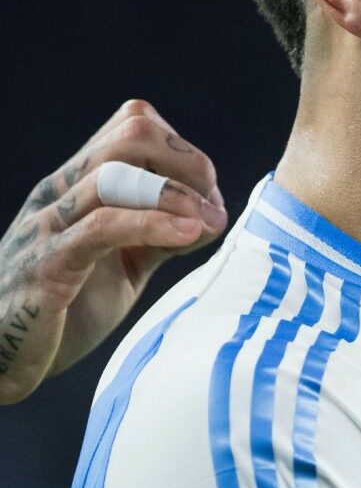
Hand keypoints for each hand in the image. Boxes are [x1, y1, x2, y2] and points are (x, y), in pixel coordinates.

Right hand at [0, 100, 226, 403]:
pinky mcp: (47, 266)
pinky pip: (102, 228)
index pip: (135, 124)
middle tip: (212, 207)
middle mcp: (61, 192)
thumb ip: (160, 235)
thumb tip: (211, 216)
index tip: (208, 199)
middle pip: (132, 133)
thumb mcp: (124, 264)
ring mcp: (50, 225)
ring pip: (116, 174)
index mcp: (79, 185)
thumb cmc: (65, 311)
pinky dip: (154, 224)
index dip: (184, 153)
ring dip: (177, 194)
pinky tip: (189, 234)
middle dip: (187, 162)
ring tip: (209, 222)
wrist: (0, 363)